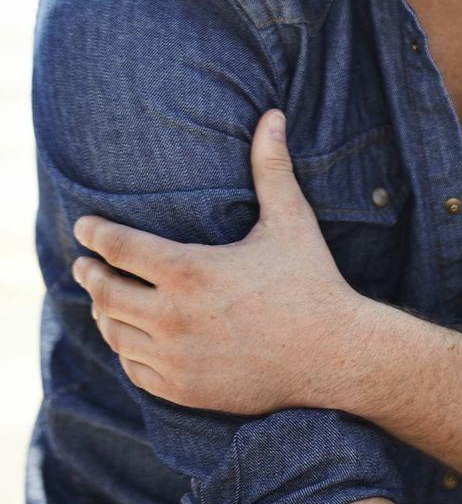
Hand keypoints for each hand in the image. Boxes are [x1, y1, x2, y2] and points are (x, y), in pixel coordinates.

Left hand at [71, 109, 358, 413]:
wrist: (334, 356)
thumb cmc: (311, 282)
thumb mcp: (290, 220)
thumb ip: (271, 167)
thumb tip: (271, 115)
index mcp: (190, 270)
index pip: (119, 246)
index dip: (95, 234)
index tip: (84, 227)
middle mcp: (173, 317)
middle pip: (105, 291)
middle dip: (90, 273)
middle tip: (85, 264)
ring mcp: (176, 358)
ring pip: (114, 333)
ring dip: (103, 313)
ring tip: (102, 299)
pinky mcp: (184, 389)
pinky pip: (135, 368)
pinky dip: (126, 349)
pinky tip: (129, 337)